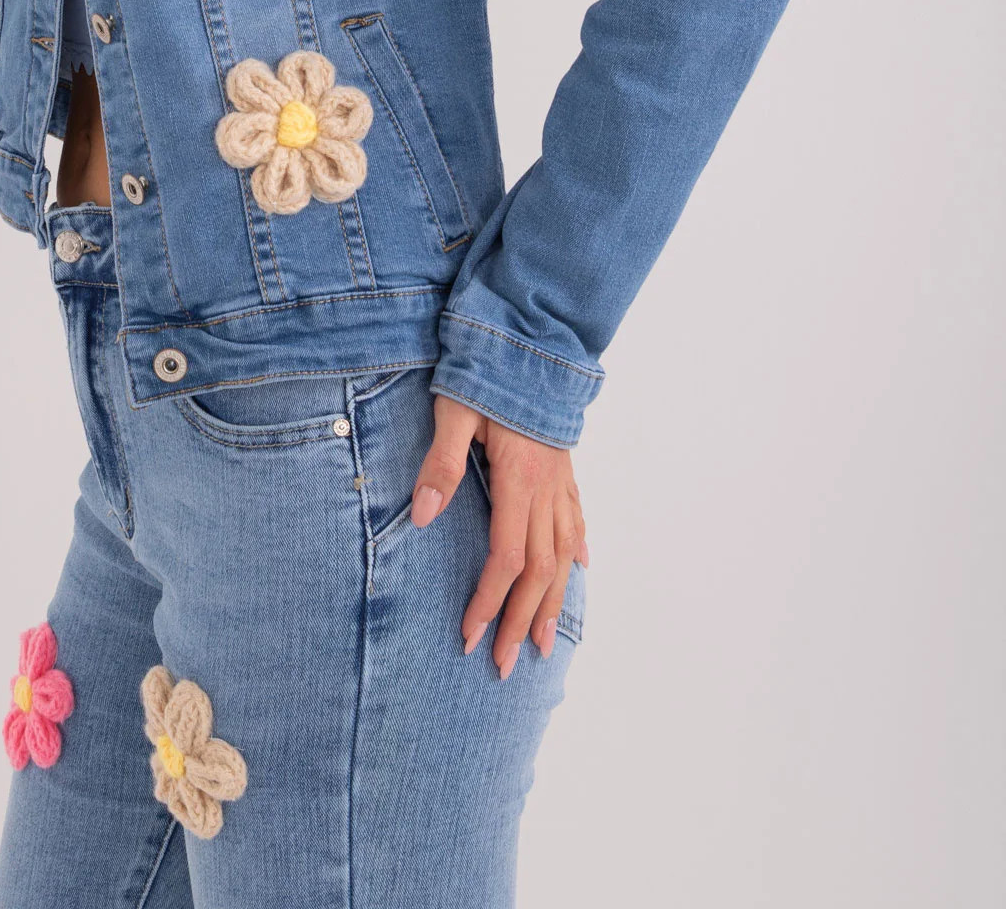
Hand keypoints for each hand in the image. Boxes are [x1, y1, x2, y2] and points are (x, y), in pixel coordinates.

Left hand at [410, 392, 587, 678]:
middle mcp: (547, 489)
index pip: (506, 558)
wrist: (530, 339)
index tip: (471, 636)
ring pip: (564, 554)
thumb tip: (424, 516)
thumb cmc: (485, 373)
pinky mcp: (565, 468)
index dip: (490, 601)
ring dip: (554, 601)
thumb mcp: (453, 411)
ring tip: (546, 642)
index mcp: (518, 480)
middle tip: (507, 665)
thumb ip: (440, 463)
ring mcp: (561, 480)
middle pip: (539, 570)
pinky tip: (580, 570)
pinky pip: (577, 520)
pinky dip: (578, 551)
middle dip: (522, 620)